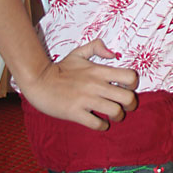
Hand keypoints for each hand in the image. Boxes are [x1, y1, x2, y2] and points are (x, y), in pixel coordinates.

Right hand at [23, 39, 137, 129]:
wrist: (38, 81)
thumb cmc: (60, 68)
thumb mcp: (78, 53)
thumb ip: (97, 47)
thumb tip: (113, 54)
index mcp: (99, 71)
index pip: (130, 76)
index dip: (133, 84)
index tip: (127, 88)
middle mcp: (96, 85)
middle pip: (127, 97)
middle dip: (131, 105)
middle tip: (126, 107)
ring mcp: (86, 99)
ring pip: (115, 112)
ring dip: (117, 116)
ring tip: (113, 116)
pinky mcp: (75, 112)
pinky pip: (97, 123)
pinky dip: (102, 126)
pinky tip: (100, 123)